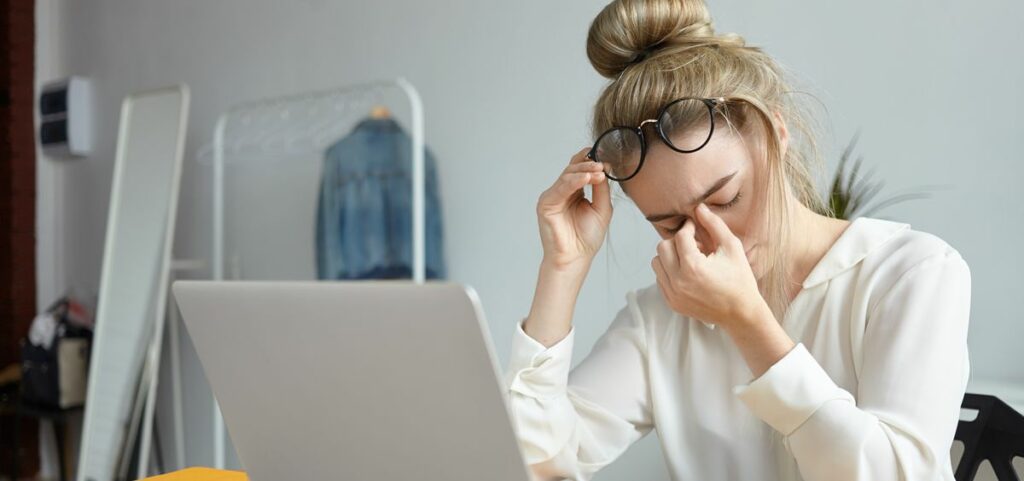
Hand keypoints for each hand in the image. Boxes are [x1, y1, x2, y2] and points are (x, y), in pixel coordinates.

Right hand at [536, 147, 612, 271]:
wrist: (575, 258)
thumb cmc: (586, 238)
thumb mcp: (601, 208)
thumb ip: (601, 188)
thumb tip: (604, 168)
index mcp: (574, 191)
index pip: (580, 170)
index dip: (592, 162)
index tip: (607, 159)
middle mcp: (562, 192)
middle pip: (573, 169)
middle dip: (589, 164)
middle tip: (603, 164)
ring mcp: (553, 196)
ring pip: (567, 176)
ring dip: (584, 171)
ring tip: (599, 171)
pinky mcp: (546, 204)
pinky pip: (560, 188)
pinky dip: (574, 181)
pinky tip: (586, 178)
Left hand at [651, 202, 762, 328]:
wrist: (741, 314)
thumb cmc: (739, 279)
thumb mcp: (732, 248)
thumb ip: (714, 225)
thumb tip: (699, 207)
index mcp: (693, 267)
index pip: (680, 236)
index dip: (688, 227)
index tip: (695, 227)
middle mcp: (678, 282)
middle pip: (662, 247)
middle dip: (677, 241)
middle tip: (694, 245)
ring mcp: (673, 294)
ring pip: (657, 263)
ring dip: (670, 256)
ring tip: (690, 259)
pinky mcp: (671, 303)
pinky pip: (660, 278)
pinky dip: (670, 271)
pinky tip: (688, 273)